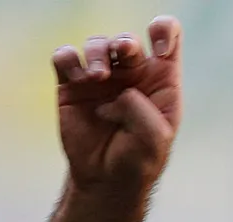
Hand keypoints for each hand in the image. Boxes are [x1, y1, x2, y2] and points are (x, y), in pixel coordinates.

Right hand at [52, 16, 182, 206]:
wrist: (105, 180)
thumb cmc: (138, 160)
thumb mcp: (154, 139)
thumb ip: (141, 109)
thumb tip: (116, 92)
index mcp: (161, 81)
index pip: (167, 38)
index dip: (163, 31)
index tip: (159, 46)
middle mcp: (131, 74)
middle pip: (128, 40)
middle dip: (125, 43)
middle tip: (122, 54)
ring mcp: (101, 77)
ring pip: (97, 44)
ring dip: (97, 53)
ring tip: (96, 77)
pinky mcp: (71, 85)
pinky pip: (65, 56)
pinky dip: (69, 59)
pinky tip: (78, 77)